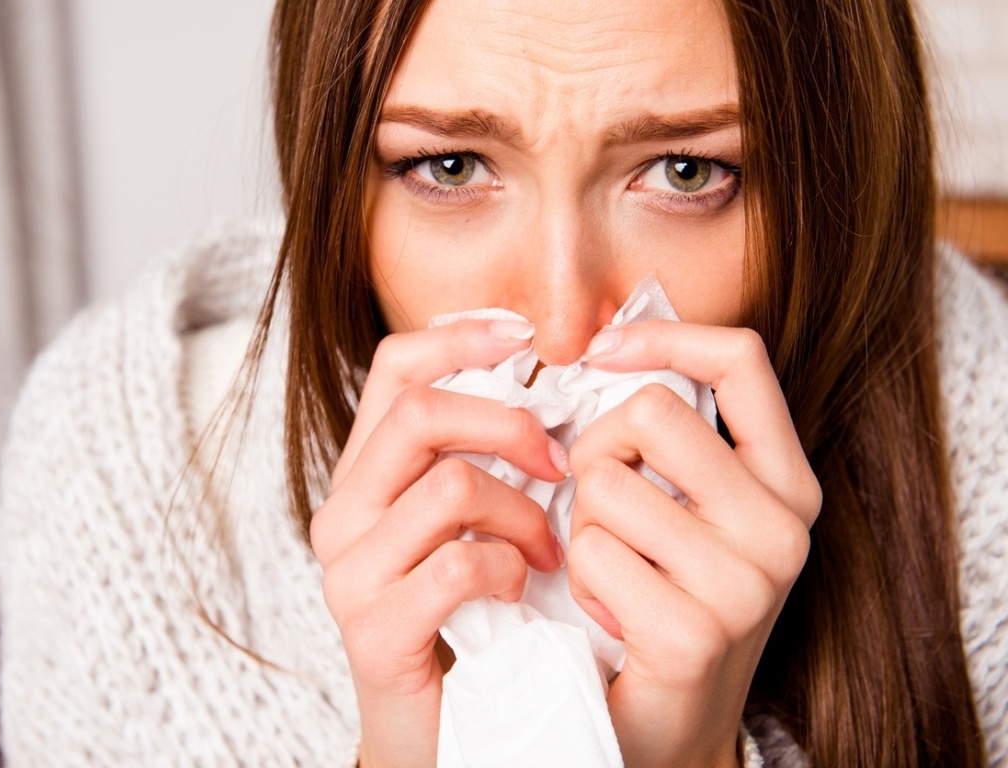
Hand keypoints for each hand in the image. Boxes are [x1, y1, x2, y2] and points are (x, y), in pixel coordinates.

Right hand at [310, 320, 567, 766]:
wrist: (441, 723)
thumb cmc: (468, 612)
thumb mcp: (471, 520)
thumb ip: (483, 457)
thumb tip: (546, 381)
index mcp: (366, 473)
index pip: (395, 369)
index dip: (459, 338)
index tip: (525, 336)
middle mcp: (344, 512)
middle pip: (419, 414)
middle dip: (507, 424)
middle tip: (559, 462)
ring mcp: (351, 571)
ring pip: (451, 487)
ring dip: (523, 513)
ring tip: (549, 547)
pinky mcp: (375, 627)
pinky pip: (459, 564)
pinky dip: (509, 569)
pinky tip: (521, 588)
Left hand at [568, 322, 820, 767]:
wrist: (672, 718)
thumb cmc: (668, 595)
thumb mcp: (692, 510)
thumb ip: (670, 441)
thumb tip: (600, 349)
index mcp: (786, 482)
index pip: (742, 359)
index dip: (664, 336)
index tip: (601, 350)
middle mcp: (782, 526)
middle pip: (653, 412)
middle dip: (599, 448)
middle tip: (600, 497)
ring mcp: (745, 582)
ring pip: (607, 484)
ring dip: (585, 522)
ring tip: (613, 566)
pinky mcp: (695, 632)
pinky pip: (592, 551)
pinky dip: (581, 576)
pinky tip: (610, 611)